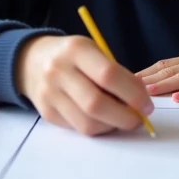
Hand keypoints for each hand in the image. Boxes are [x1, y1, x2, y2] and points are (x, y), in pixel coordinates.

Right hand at [15, 35, 153, 135]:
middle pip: (96, 104)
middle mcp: (59, 71)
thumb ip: (115, 72)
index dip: (133, 93)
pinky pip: (78, 128)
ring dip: (112, 126)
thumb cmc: (72, 56)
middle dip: (125, 116)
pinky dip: (98, 128)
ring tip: (123, 119)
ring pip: (87, 123)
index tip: (147, 104)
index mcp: (76, 50)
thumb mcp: (93, 51)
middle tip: (140, 119)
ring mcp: (50, 94)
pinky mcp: (47, 113)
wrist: (31, 61)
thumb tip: (140, 100)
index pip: (109, 75)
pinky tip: (104, 120)